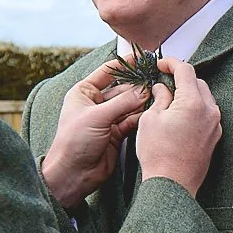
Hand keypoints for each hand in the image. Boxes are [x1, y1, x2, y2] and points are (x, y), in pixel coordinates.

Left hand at [39, 61, 148, 209]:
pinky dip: (141, 116)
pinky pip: (132, 120)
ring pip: (129, 104)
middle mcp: (95, 103)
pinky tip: (152, 111)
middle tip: (156, 80)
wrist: (73, 174)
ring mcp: (107, 118)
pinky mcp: (117, 133)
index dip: (125, 64)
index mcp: (83, 93)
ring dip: (142, 101)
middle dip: (138, 85)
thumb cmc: (74, 142)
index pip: (107, 72)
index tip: (142, 57)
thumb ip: (123, 102)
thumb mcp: (97, 117)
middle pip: (122, 88)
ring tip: (158, 94)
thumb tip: (144, 90)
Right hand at [133, 58, 220, 196]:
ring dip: (189, 94)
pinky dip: (194, 109)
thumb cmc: (158, 153)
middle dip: (181, 78)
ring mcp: (215, 125)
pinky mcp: (214, 137)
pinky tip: (179, 115)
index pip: (186, 71)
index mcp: (194, 103)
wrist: (172, 185)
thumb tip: (162, 88)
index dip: (171, 63)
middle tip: (163, 81)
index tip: (161, 64)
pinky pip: (206, 114)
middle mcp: (210, 111)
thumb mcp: (151, 119)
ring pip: (204, 98)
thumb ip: (160, 98)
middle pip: (198, 83)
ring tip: (169, 99)